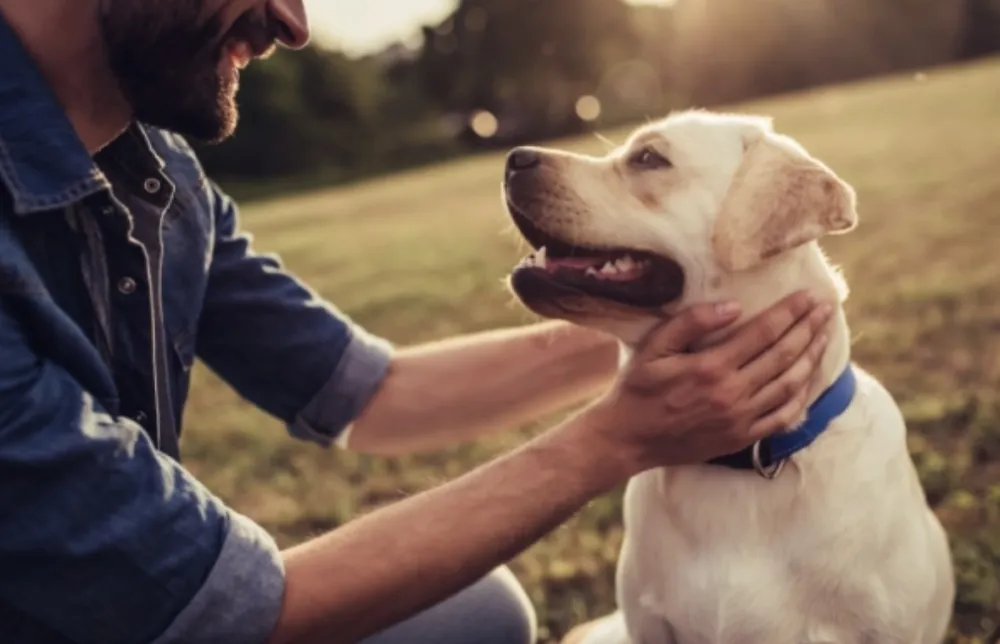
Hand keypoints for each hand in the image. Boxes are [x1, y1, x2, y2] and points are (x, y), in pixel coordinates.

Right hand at [584, 291, 832, 474]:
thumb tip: (733, 306)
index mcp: (711, 367)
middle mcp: (732, 393)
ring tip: (824, 336)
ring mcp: (740, 418)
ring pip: (790, 385)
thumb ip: (690, 323)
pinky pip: (782, 417)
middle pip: (784, 355)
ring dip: (811, 358)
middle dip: (809, 329)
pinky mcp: (742, 438)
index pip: (763, 333)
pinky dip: (801, 397)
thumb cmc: (637, 388)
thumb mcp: (653, 348)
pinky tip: (809, 380)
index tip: (809, 296)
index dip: (790, 312)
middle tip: (826, 309)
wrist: (629, 439)